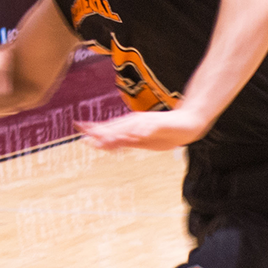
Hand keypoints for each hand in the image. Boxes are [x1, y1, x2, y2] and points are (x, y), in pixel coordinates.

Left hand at [76, 106, 204, 151]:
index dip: (95, 130)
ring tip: (105, 138)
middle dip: (100, 130)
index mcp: (131, 126)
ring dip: (118, 132)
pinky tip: (137, 135)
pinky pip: (150, 127)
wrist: (188, 123)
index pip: (110, 128)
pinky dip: (143, 130)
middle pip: (116, 126)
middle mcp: (136, 121)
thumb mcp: (142, 142)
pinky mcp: (160, 123)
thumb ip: (125, 142)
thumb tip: (105, 146)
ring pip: (130, 126)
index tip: (79, 131)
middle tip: (83, 132)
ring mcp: (148, 121)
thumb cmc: (164, 133)